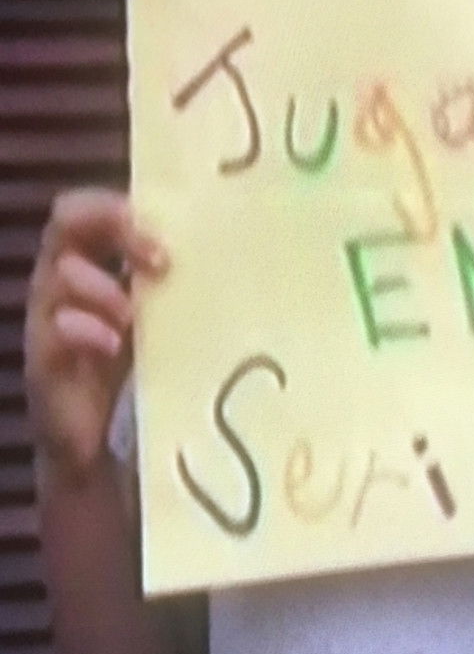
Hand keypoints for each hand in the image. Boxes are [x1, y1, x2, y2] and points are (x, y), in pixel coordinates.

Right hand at [24, 189, 167, 478]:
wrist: (112, 449)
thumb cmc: (150, 369)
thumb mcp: (173, 315)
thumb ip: (190, 281)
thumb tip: (248, 246)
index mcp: (101, 260)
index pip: (97, 206)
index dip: (122, 204)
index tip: (170, 228)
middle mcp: (70, 279)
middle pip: (67, 221)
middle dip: (111, 225)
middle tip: (158, 259)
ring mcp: (52, 317)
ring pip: (57, 273)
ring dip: (100, 285)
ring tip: (133, 315)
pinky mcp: (45, 360)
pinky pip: (53, 328)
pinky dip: (85, 330)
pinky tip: (112, 346)